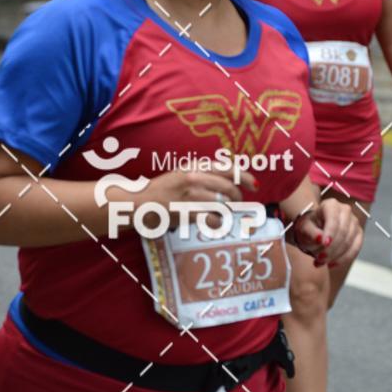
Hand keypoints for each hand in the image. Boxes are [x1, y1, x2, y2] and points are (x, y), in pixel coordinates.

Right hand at [133, 164, 257, 230]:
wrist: (137, 203)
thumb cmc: (160, 190)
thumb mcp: (180, 175)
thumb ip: (201, 176)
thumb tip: (228, 183)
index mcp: (193, 167)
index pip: (227, 168)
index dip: (244, 177)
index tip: (254, 185)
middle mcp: (193, 178)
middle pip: (229, 188)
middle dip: (237, 198)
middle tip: (237, 204)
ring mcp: (189, 196)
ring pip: (223, 205)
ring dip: (227, 213)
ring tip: (222, 216)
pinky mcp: (185, 212)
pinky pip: (213, 219)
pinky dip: (217, 223)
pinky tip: (213, 224)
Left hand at [290, 199, 362, 267]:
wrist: (315, 229)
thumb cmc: (309, 226)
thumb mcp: (305, 228)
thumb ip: (311, 232)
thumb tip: (320, 239)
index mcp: (331, 205)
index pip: (333, 219)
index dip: (330, 233)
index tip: (324, 245)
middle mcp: (345, 210)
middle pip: (343, 232)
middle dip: (331, 248)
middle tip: (319, 260)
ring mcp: (354, 222)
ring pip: (349, 242)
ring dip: (335, 256)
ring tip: (320, 263)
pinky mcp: (359, 234)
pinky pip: (355, 249)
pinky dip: (344, 259)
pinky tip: (332, 264)